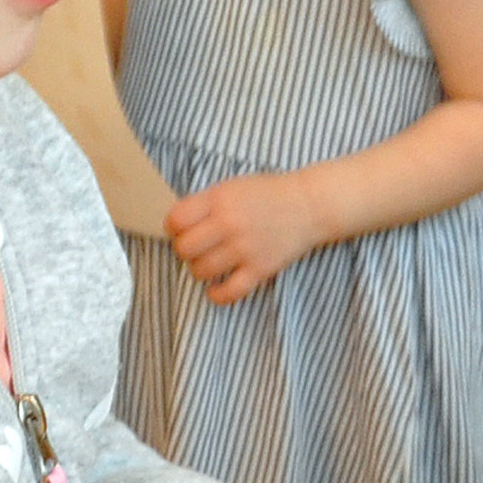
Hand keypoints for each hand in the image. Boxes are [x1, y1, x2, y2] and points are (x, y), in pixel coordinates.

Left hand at [165, 169, 337, 305]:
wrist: (309, 205)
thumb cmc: (268, 194)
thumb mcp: (232, 187)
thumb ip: (205, 203)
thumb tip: (177, 226)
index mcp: (219, 200)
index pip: (175, 220)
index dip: (173, 228)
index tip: (181, 230)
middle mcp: (229, 224)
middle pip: (184, 249)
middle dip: (185, 250)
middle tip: (196, 248)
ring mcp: (245, 248)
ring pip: (201, 271)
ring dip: (200, 269)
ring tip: (210, 263)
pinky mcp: (260, 269)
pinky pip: (229, 292)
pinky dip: (217, 295)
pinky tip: (216, 288)